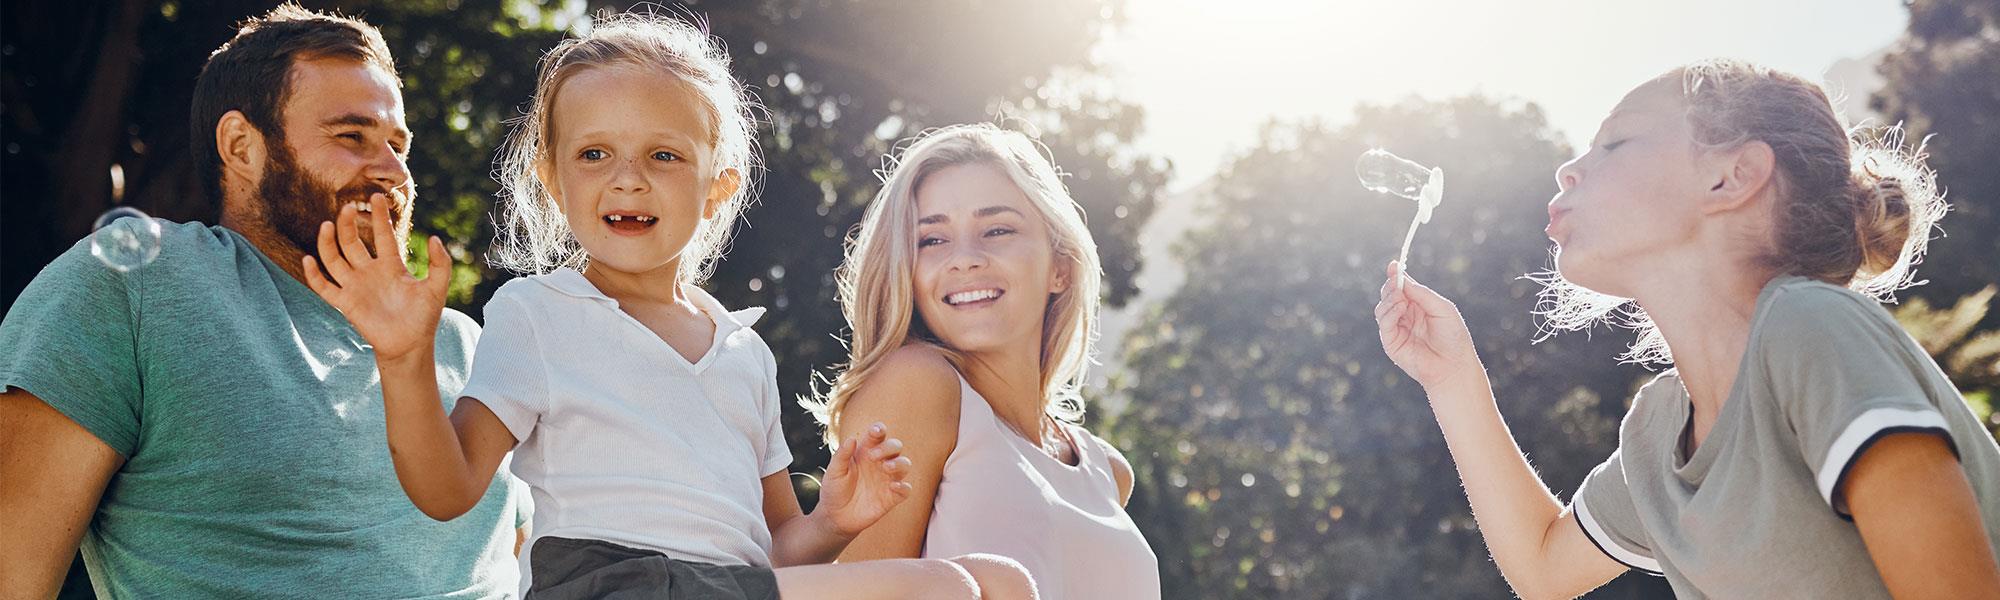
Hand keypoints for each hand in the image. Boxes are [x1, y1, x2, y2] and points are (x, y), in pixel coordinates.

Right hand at [301, 193, 451, 362]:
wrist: (410, 345)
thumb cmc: (424, 317)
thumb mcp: (437, 288)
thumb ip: (440, 264)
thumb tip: (436, 238)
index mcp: (391, 265)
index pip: (382, 234)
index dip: (379, 216)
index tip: (377, 196)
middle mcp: (369, 271)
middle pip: (352, 241)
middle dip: (348, 224)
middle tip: (348, 207)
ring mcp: (355, 286)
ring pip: (334, 259)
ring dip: (328, 242)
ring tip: (326, 224)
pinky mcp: (345, 303)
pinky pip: (324, 286)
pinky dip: (313, 274)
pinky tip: (309, 259)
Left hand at [814, 422, 913, 536]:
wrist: (835, 517)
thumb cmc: (834, 490)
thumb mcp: (834, 471)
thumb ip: (842, 455)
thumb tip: (852, 438)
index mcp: (866, 452)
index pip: (878, 435)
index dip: (879, 429)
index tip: (875, 431)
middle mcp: (879, 463)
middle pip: (895, 446)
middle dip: (889, 447)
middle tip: (873, 456)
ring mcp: (887, 480)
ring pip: (905, 464)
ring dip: (899, 463)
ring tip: (886, 468)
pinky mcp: (891, 497)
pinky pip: (906, 489)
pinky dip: (904, 486)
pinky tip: (894, 486)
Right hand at [1374, 261, 1482, 394]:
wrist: (1454, 365)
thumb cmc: (1453, 336)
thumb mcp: (1441, 307)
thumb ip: (1421, 293)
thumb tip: (1401, 278)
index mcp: (1418, 307)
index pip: (1402, 288)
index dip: (1396, 276)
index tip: (1394, 265)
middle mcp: (1405, 316)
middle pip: (1388, 295)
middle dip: (1391, 286)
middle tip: (1397, 282)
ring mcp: (1397, 329)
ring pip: (1381, 307)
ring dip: (1389, 298)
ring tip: (1401, 298)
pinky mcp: (1391, 343)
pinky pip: (1384, 323)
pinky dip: (1389, 312)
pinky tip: (1400, 307)